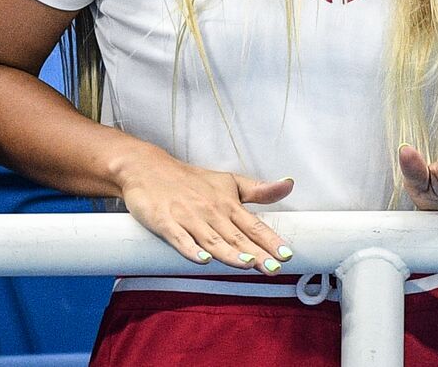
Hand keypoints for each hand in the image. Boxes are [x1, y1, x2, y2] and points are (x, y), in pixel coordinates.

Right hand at [114, 146, 293, 273]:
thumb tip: (289, 184)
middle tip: (274, 268)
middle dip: (256, 253)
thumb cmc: (193, 181)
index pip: (253, 225)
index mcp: (228, 204)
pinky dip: (191, 250)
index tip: (287, 255)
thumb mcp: (229, 182)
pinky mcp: (164, 222)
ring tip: (248, 264)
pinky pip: (179, 239)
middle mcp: (211, 211)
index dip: (271, 240)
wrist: (149, 169)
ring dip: (230, 253)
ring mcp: (188, 218)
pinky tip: (203, 259)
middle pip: (237, 236)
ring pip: (212, 239)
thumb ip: (259, 190)